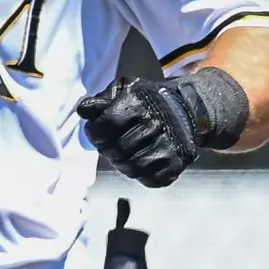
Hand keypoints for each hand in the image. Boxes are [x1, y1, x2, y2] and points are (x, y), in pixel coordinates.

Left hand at [76, 77, 200, 187]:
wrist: (185, 110)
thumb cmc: (147, 100)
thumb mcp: (124, 89)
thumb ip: (101, 100)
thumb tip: (83, 111)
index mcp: (137, 103)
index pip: (107, 124)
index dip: (96, 132)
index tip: (96, 133)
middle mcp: (154, 124)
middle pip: (117, 149)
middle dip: (107, 150)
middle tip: (108, 145)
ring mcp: (167, 146)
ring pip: (131, 167)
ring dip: (121, 164)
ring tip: (123, 154)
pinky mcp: (175, 164)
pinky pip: (149, 179)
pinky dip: (140, 174)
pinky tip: (139, 161)